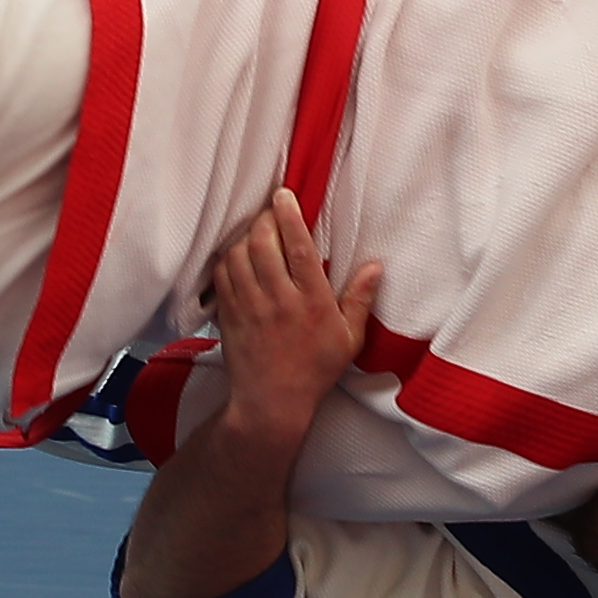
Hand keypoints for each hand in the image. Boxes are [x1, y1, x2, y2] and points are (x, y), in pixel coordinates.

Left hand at [199, 187, 380, 427]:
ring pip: (239, 255)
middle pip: (264, 243)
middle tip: (270, 210)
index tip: (284, 195)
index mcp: (312, 302)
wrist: (272, 403)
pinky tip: (237, 254)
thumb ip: (360, 299)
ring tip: (256, 231)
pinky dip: (227, 256)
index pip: (299, 248)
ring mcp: (250, 306)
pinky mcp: (229, 314)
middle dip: (265, 219)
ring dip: (245, 236)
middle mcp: (279, 299)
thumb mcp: (349, 339)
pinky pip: (222, 273)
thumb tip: (376, 266)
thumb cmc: (315, 370)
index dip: (290, 216)